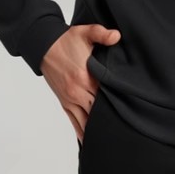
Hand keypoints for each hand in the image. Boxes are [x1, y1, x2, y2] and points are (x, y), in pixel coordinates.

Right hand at [40, 24, 120, 141]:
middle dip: (110, 118)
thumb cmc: (67, 40)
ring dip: (97, 129)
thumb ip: (102, 33)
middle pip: (98, 110)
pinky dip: (82, 132)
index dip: (118, 102)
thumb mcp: (85, 32)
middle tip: (126, 129)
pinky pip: (74, 122)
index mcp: (85, 76)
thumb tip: (117, 36)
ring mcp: (70, 99)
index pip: (105, 94)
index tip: (130, 109)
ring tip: (111, 140)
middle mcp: (77, 91)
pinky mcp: (64, 102)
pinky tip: (90, 141)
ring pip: (86, 121)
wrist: (44, 46)